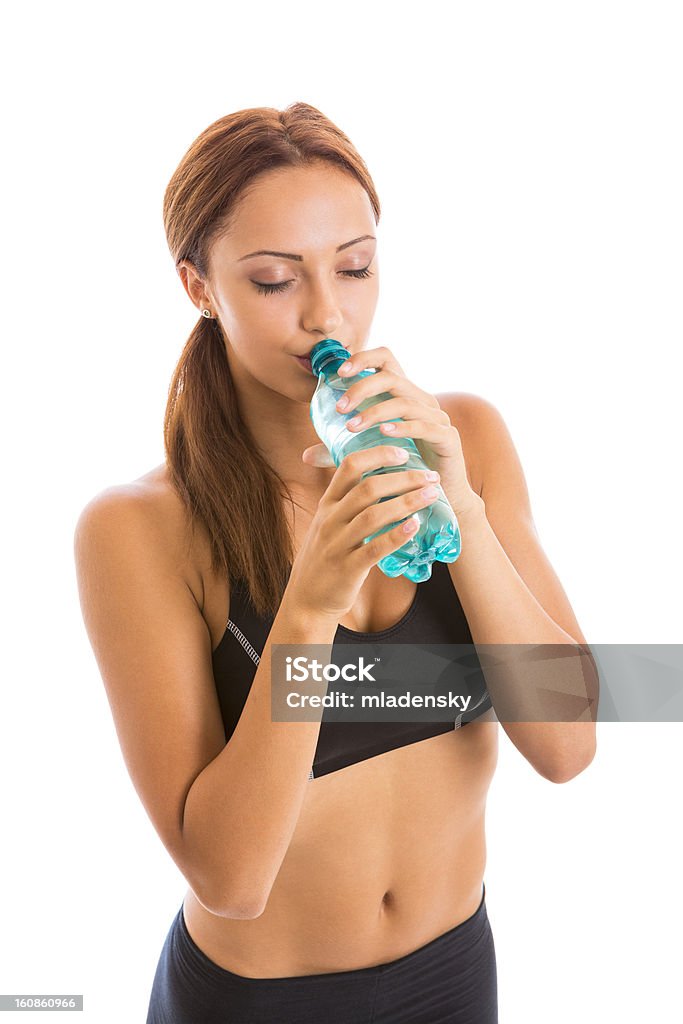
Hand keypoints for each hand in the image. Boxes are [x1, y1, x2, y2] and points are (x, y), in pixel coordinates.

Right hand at [289, 444, 443, 620]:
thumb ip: (347, 501)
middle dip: (403, 478)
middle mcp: (330, 520)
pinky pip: (374, 548)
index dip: (378, 454)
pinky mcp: (347, 569)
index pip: (350, 466)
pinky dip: (396, 536)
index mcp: (327, 503)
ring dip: (406, 502)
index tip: (404, 452)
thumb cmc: (325, 557)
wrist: (306, 599)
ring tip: (431, 494)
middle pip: (367, 488)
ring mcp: (337, 544)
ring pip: (373, 516)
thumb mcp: (328, 522)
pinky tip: (416, 526)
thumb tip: (378, 476)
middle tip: (430, 475)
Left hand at [302, 344, 483, 518]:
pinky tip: (384, 433)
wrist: (437, 499)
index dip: (363, 359)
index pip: (386, 360)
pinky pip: (425, 426)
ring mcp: (437, 418)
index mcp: (403, 396)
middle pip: (391, 377)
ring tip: (352, 427)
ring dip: (375, 412)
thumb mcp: (366, 455)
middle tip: (340, 409)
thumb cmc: (401, 472)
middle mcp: (422, 400)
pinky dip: (403, 427)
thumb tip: (305, 456)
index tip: (338, 373)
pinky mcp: (448, 438)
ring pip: (404, 401)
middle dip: (361, 389)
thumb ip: (338, 452)